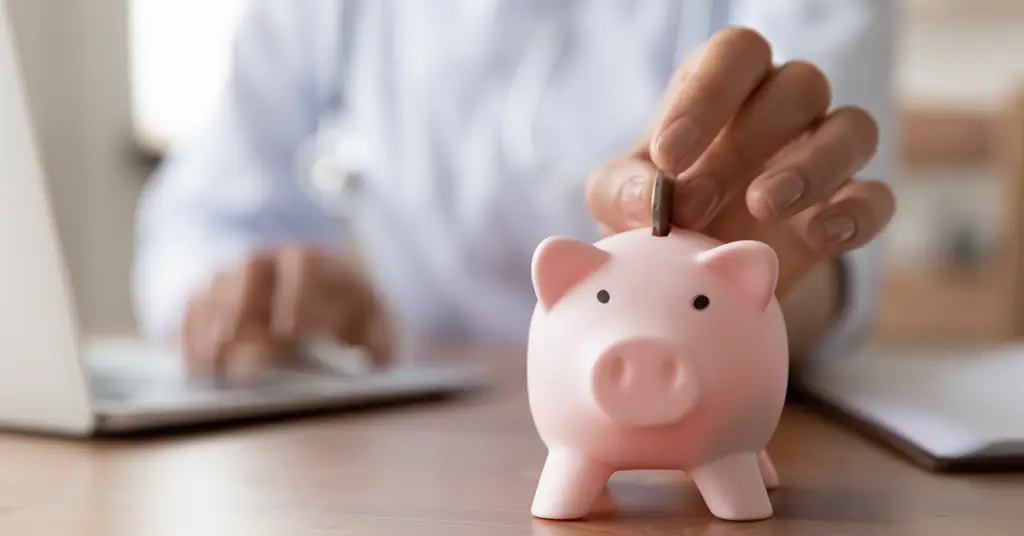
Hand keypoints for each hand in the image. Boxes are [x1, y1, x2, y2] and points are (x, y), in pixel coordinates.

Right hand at [181, 245, 393, 380]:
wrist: (326, 304)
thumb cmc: (354, 319)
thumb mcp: (377, 327)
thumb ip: (381, 339)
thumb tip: (378, 356)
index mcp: (320, 262)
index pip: (304, 263)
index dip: (295, 293)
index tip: (289, 331)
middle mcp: (275, 260)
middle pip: (250, 268)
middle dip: (240, 304)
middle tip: (233, 342)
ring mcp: (241, 274)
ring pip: (216, 285)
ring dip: (209, 323)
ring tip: (208, 363)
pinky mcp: (215, 295)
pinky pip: (194, 304)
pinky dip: (189, 332)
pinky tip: (192, 365)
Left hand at [586, 27, 894, 296]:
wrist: (698, 275)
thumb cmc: (657, 214)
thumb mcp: (618, 202)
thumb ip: (621, 191)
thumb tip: (647, 198)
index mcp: (723, 85)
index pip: (735, 53)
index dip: (707, 96)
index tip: (669, 156)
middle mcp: (783, 106)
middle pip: (797, 87)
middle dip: (744, 145)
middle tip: (695, 205)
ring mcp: (824, 154)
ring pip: (852, 129)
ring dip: (812, 166)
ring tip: (764, 207)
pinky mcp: (849, 206)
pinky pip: (877, 196)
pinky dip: (858, 212)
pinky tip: (824, 235)